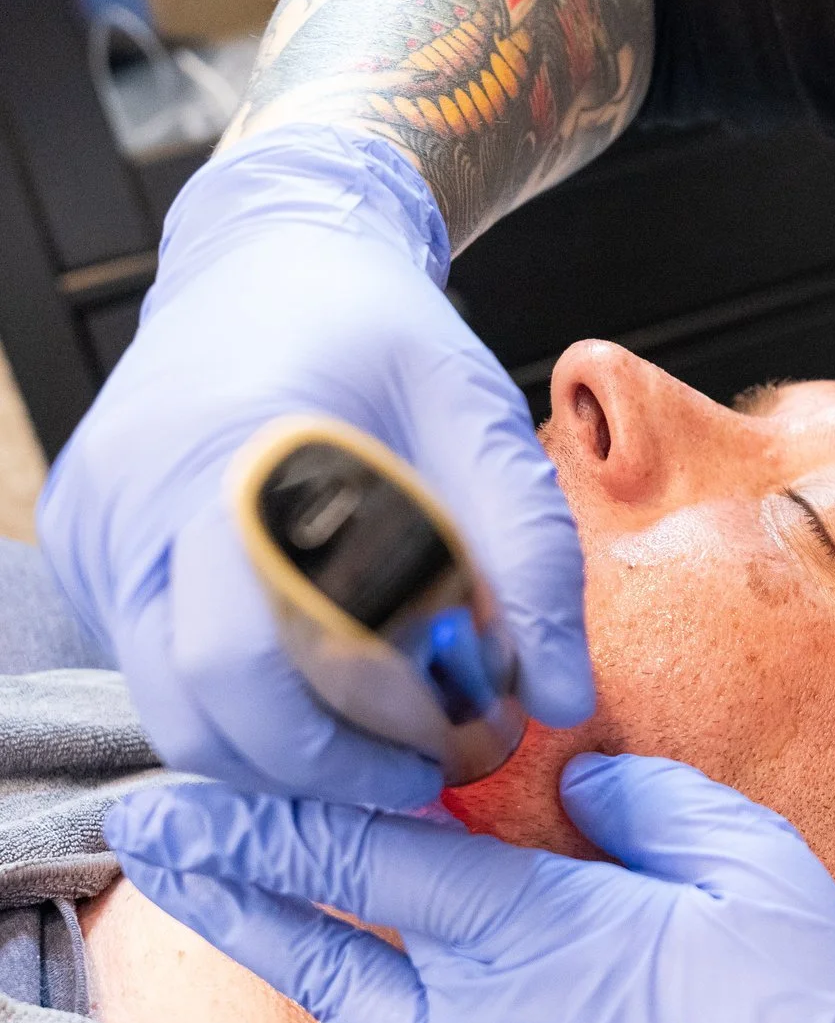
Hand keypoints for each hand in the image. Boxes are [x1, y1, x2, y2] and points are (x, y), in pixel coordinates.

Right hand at [37, 124, 591, 807]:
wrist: (276, 255)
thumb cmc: (383, 337)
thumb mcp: (482, 424)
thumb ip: (532, 559)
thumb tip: (559, 699)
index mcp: (227, 461)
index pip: (246, 662)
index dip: (341, 742)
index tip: (436, 757)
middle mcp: (131, 503)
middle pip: (199, 711)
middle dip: (315, 766)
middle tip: (418, 766)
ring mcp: (93, 530)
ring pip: (173, 704)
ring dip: (280, 744)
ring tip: (384, 728)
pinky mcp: (87, 548)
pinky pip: (157, 664)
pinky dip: (244, 697)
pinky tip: (325, 672)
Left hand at [103, 754, 834, 1022]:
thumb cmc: (812, 1012)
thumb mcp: (755, 861)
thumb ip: (648, 802)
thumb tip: (572, 780)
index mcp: (543, 922)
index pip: (380, 850)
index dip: (285, 807)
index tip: (208, 776)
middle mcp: (481, 1011)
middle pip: (327, 922)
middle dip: (228, 866)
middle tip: (148, 822)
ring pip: (332, 1011)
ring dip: (244, 945)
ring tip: (165, 897)